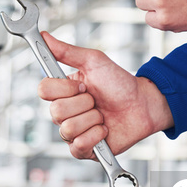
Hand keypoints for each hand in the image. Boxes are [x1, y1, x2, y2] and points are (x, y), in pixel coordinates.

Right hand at [37, 32, 172, 158]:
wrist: (143, 104)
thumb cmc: (119, 82)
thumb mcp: (93, 61)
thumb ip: (66, 51)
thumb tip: (44, 36)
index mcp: (62, 91)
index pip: (43, 90)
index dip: (64, 89)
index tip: (83, 85)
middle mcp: (64, 112)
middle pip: (55, 111)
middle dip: (83, 104)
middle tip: (96, 100)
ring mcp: (73, 132)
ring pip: (68, 129)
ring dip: (92, 119)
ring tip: (103, 115)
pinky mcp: (84, 149)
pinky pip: (78, 146)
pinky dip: (95, 135)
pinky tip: (104, 129)